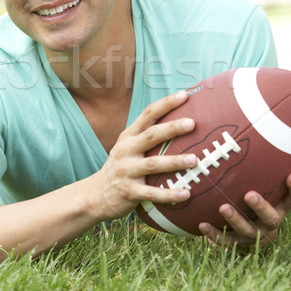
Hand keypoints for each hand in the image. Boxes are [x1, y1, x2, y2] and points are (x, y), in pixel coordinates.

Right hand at [89, 90, 196, 221]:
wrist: (95, 195)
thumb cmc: (121, 167)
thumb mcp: (127, 147)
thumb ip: (146, 136)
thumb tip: (180, 123)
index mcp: (129, 136)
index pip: (148, 114)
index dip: (166, 103)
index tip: (184, 95)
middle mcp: (126, 150)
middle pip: (151, 135)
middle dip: (172, 128)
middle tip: (192, 123)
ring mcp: (127, 171)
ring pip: (153, 164)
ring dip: (174, 162)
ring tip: (194, 160)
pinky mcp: (129, 192)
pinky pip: (152, 193)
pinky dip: (169, 194)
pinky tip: (186, 194)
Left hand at [198, 172, 290, 247]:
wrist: (245, 232)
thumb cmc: (253, 195)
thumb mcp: (263, 183)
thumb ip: (261, 166)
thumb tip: (251, 131)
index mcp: (279, 207)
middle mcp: (269, 222)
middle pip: (271, 218)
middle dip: (261, 207)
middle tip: (249, 194)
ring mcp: (253, 235)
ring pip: (247, 230)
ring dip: (235, 219)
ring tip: (223, 207)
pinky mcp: (236, 243)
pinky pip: (224, 240)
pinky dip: (213, 234)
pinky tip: (201, 224)